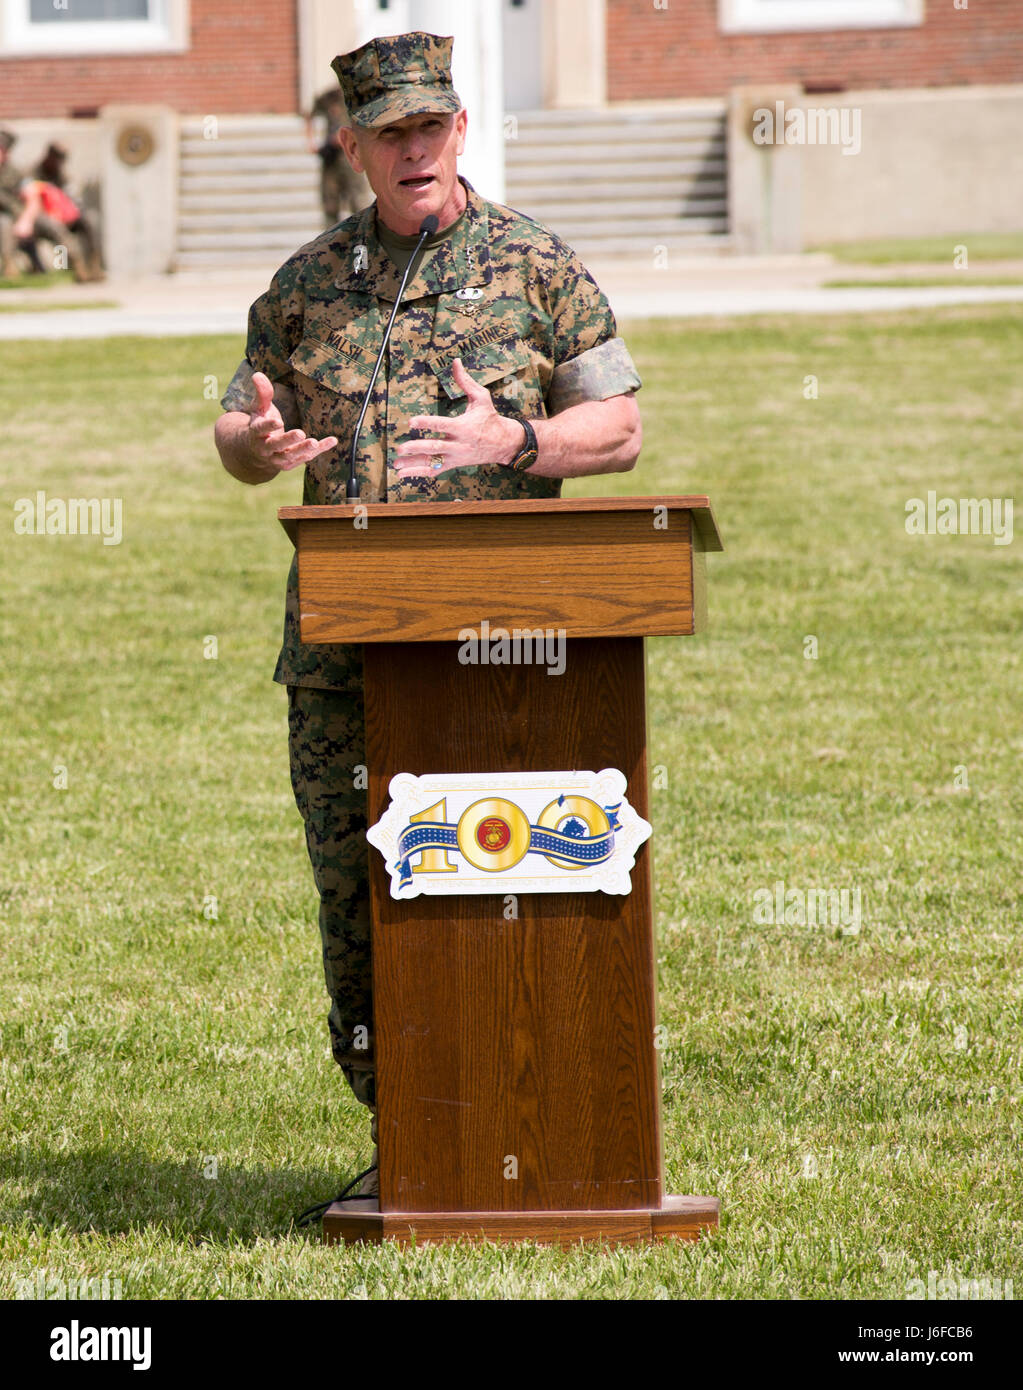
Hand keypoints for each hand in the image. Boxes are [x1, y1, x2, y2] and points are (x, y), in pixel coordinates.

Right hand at [245, 371, 337, 473]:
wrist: (258, 452)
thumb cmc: (261, 424)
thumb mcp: (259, 409)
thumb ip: (262, 394)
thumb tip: (257, 374)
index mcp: (256, 433)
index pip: (261, 430)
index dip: (269, 426)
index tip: (278, 421)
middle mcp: (266, 449)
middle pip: (277, 446)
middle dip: (288, 440)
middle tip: (301, 433)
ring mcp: (278, 458)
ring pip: (290, 456)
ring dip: (303, 450)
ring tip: (315, 442)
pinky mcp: (291, 463)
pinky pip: (306, 457)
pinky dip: (319, 450)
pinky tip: (332, 441)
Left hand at [393, 359, 523, 477]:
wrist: (503, 443)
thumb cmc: (490, 418)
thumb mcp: (481, 397)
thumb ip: (465, 381)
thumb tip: (455, 362)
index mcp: (463, 426)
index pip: (442, 425)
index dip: (426, 423)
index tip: (411, 422)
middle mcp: (458, 444)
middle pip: (435, 447)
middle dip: (417, 448)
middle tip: (400, 448)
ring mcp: (455, 456)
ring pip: (433, 462)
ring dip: (413, 464)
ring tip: (396, 464)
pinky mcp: (454, 464)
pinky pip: (435, 471)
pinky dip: (418, 473)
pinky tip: (403, 474)